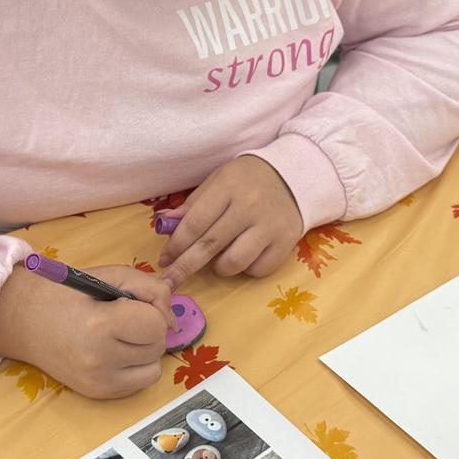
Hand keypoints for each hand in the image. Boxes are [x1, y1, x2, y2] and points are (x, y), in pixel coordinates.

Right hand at [0, 263, 172, 399]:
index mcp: (99, 326)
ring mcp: (98, 382)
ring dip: (145, 351)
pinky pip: (140, 384)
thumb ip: (151, 290)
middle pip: (157, 347)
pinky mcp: (98, 395)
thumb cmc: (68, 293)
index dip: (149, 310)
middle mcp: (99, 361)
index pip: (156, 325)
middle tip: (122, 319)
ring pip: (154, 369)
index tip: (127, 304)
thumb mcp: (111, 276)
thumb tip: (173, 322)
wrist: (25, 321)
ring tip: (120, 337)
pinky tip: (115, 353)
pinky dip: (136, 368)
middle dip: (148, 329)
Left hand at [157, 155, 304, 288]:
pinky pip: (257, 270)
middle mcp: (249, 207)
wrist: (294, 177)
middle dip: (184, 266)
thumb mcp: (218, 180)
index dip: (176, 244)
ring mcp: (269, 227)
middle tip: (169, 281)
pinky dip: (245, 269)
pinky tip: (243, 257)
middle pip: (210, 245)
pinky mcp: (286, 243)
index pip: (195, 222)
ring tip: (217, 259)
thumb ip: (192, 204)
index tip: (164, 259)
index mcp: (229, 187)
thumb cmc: (247, 180)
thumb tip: (165, 225)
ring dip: (218, 267)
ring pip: (234, 262)